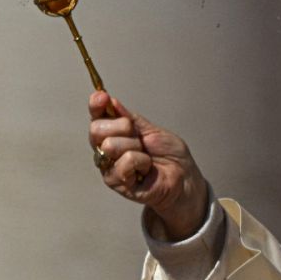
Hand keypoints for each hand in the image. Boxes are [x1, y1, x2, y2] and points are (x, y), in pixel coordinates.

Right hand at [88, 91, 209, 240]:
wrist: (184, 177)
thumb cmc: (170, 156)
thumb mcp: (152, 130)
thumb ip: (130, 118)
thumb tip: (110, 101)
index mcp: (114, 133)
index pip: (97, 116)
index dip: (96, 105)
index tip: (102, 97)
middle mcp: (106, 149)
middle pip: (96, 129)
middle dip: (122, 128)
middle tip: (139, 138)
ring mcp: (109, 166)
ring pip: (109, 145)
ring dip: (134, 147)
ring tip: (146, 157)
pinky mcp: (116, 182)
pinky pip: (123, 163)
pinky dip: (140, 162)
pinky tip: (145, 169)